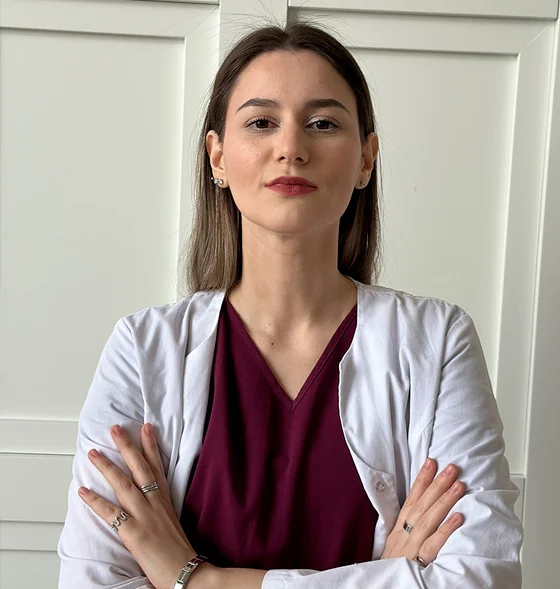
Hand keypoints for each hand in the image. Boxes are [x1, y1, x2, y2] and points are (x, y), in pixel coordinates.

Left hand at [78, 422, 196, 588]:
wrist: (186, 573)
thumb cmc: (178, 552)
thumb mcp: (172, 523)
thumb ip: (160, 509)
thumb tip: (151, 502)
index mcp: (165, 501)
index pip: (157, 466)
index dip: (151, 445)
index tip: (146, 427)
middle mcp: (155, 503)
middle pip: (140, 467)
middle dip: (127, 446)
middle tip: (115, 428)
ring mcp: (145, 516)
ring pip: (123, 484)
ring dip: (107, 466)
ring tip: (93, 452)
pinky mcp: (134, 532)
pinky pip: (111, 513)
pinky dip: (95, 501)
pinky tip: (83, 491)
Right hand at [381, 458, 463, 565]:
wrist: (380, 588)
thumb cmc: (391, 569)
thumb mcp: (394, 546)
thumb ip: (406, 529)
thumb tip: (422, 510)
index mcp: (398, 530)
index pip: (411, 499)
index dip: (421, 480)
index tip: (431, 462)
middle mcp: (403, 536)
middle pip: (421, 505)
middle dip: (437, 484)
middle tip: (452, 467)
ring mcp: (410, 549)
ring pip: (428, 520)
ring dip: (444, 500)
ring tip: (459, 485)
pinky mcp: (417, 564)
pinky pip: (433, 545)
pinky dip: (445, 530)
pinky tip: (458, 518)